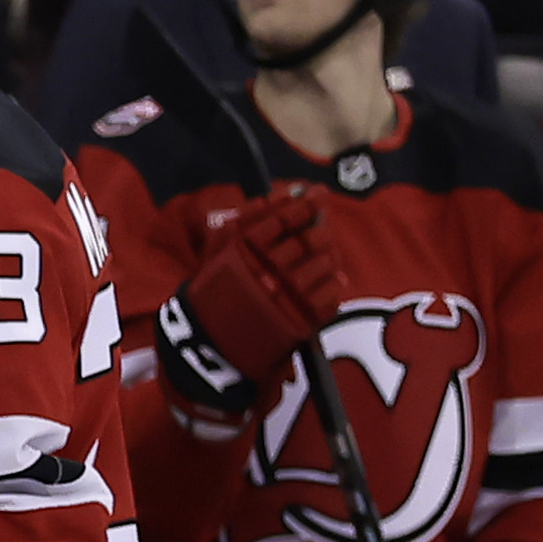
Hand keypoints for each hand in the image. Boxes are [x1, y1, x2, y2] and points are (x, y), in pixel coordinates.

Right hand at [163, 190, 360, 406]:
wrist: (208, 347)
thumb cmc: (213, 294)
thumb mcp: (216, 253)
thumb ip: (244, 219)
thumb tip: (278, 193)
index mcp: (242, 256)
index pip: (281, 220)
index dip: (302, 205)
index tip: (315, 194)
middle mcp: (264, 275)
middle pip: (307, 240)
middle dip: (318, 229)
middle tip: (320, 226)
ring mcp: (285, 299)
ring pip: (324, 265)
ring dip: (327, 256)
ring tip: (320, 257)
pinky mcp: (300, 322)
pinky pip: (331, 294)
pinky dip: (334, 284)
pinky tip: (327, 281)